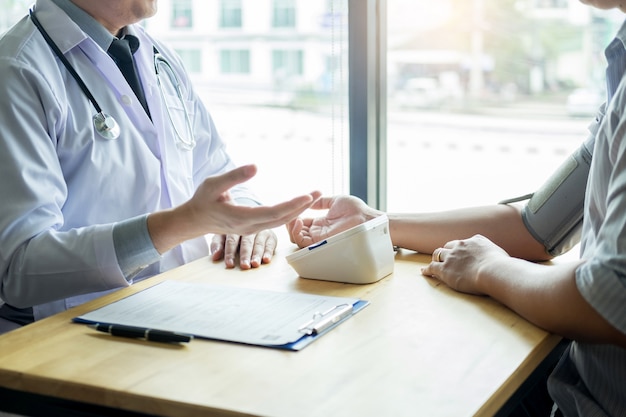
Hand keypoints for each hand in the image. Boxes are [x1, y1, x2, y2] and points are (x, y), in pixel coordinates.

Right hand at [148, 165, 320, 253]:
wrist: (195, 220)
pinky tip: (299, 203)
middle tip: (319, 192)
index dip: (292, 205)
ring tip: (314, 196)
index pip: (273, 213)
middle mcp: (250, 226)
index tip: (308, 196)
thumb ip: (235, 176)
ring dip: (298, 209)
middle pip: (282, 219)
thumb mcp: (214, 183)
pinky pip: (276, 221)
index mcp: (241, 217)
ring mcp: (253, 229)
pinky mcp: (254, 227)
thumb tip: (256, 166)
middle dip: (302, 206)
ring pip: (281, 222)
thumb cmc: (203, 200)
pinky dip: (290, 212)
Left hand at [210, 230, 276, 268]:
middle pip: (246, 242)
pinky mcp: (271, 236)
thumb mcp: (222, 238)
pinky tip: (266, 259)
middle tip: (244, 265)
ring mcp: (261, 231)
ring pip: (258, 244)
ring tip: (255, 264)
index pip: (231, 240)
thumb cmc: (234, 236)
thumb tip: (215, 257)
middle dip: (245, 254)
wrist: (252, 223)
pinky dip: (268, 252)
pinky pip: (270, 245)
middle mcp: (248, 228)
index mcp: (234, 228)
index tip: (229, 264)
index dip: (230, 252)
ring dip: (257, 254)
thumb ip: (217, 246)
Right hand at [287, 195, 382, 247]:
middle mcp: (318, 231)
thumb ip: (322, 201)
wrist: (365, 218)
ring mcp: (319, 237)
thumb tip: (312, 198)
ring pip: (297, 238)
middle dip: (289, 223)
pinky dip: (296, 233)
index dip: (294, 216)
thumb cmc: (356, 210)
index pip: (302, 222)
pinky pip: (303, 243)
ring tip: (293, 218)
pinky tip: (299, 221)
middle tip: (288, 215)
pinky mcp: (321, 242)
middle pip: (297, 232)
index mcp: (321, 222)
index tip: (291, 208)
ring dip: (291, 228)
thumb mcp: (335, 201)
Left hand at [421, 234, 509, 294]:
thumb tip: (502, 262)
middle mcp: (461, 246)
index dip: (460, 249)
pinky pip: (432, 267)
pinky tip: (424, 271)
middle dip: (446, 251)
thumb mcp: (501, 254)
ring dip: (436, 259)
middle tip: (445, 257)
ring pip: (438, 255)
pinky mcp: (444, 269)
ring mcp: (451, 257)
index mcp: (475, 240)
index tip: (459, 252)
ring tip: (433, 264)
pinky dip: (427, 269)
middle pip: (449, 246)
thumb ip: (496, 255)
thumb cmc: (503, 267)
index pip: (463, 243)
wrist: (494, 271)